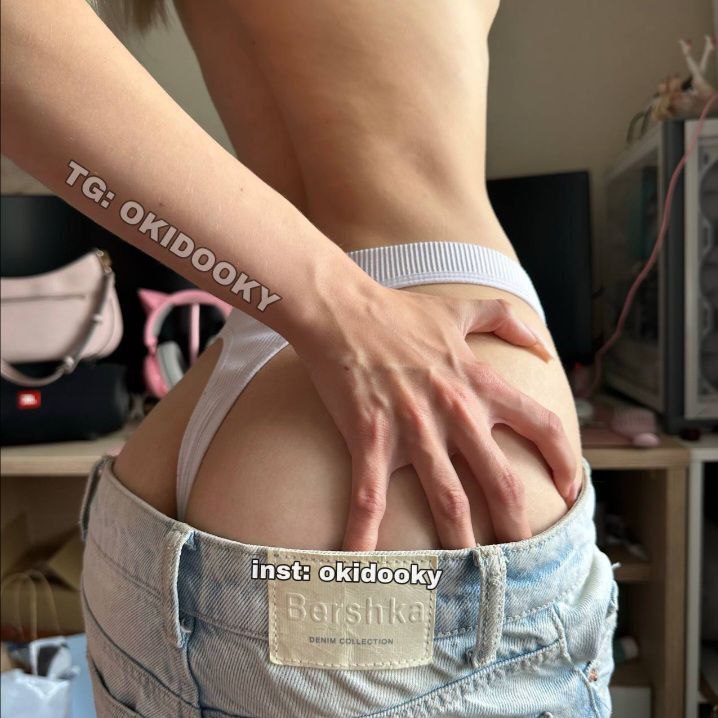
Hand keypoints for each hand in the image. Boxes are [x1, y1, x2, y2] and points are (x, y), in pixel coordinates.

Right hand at [295, 285, 577, 549]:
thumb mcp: (461, 308)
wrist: (343, 310)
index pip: (540, 426)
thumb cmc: (399, 312)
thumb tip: (542, 344)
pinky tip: (359, 563)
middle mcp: (456, 412)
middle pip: (501, 481)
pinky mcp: (371, 437)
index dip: (563, 461)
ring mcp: (413, 428)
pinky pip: (370, 496)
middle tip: (521, 556)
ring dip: (459, 542)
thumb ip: (507, 321)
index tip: (569, 490)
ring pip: (448, 499)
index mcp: (479, 384)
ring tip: (465, 578)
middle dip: (517, 526)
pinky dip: (365, 533)